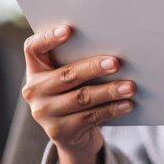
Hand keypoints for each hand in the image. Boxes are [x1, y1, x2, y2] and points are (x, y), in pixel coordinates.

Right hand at [22, 25, 135, 163]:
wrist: (73, 134)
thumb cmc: (76, 92)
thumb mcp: (71, 77)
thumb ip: (80, 61)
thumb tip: (115, 49)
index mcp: (35, 69)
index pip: (33, 48)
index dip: (48, 38)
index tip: (69, 30)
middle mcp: (34, 90)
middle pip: (66, 75)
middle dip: (94, 68)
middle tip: (116, 63)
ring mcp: (44, 113)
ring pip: (81, 98)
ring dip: (109, 91)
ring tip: (130, 86)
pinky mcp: (58, 131)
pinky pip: (89, 117)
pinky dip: (112, 109)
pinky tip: (127, 104)